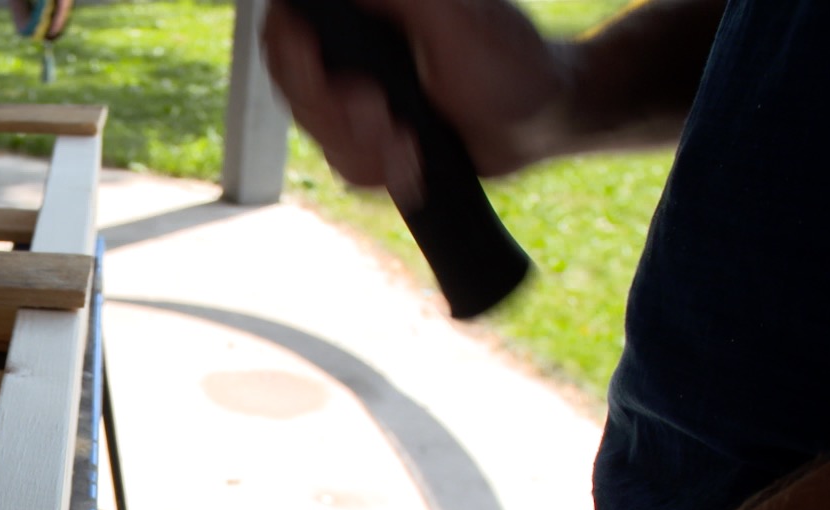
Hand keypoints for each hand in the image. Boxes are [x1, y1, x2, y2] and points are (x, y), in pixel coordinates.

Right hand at [263, 0, 571, 191]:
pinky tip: (412, 162)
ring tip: (410, 144)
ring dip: (364, 148)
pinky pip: (345, 166)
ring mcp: (357, 101)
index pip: (287, 27)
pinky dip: (379, 172)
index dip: (288, 50)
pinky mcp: (370, 142)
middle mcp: (353, 55)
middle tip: (379, 111)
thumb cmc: (511, 63)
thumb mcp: (457, 23)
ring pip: (318, 133)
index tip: (316, 65)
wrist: (541, 122)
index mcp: (365, 15)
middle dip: (335, 113)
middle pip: (294, 87)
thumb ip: (403, 3)